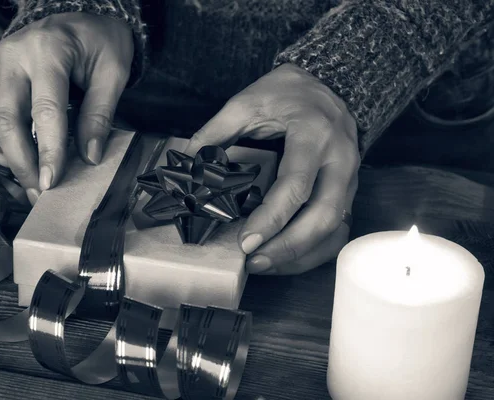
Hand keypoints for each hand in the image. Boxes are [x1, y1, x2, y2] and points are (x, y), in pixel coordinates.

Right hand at [0, 13, 133, 203]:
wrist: (83, 17)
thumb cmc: (100, 42)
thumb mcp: (113, 73)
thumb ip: (100, 114)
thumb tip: (89, 157)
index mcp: (49, 52)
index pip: (45, 112)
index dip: (48, 152)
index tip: (51, 182)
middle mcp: (14, 56)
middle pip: (5, 119)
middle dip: (20, 162)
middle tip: (39, 189)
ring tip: (18, 165)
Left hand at [184, 64, 359, 274]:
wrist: (330, 83)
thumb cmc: (288, 93)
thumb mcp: (248, 101)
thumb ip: (216, 131)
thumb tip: (186, 162)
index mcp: (313, 134)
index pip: (296, 184)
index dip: (271, 217)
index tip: (245, 242)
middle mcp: (339, 160)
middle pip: (324, 216)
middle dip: (288, 246)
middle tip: (253, 262)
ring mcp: (350, 178)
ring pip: (335, 229)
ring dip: (301, 254)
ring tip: (265, 265)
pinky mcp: (350, 191)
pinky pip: (339, 230)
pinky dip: (315, 250)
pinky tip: (286, 258)